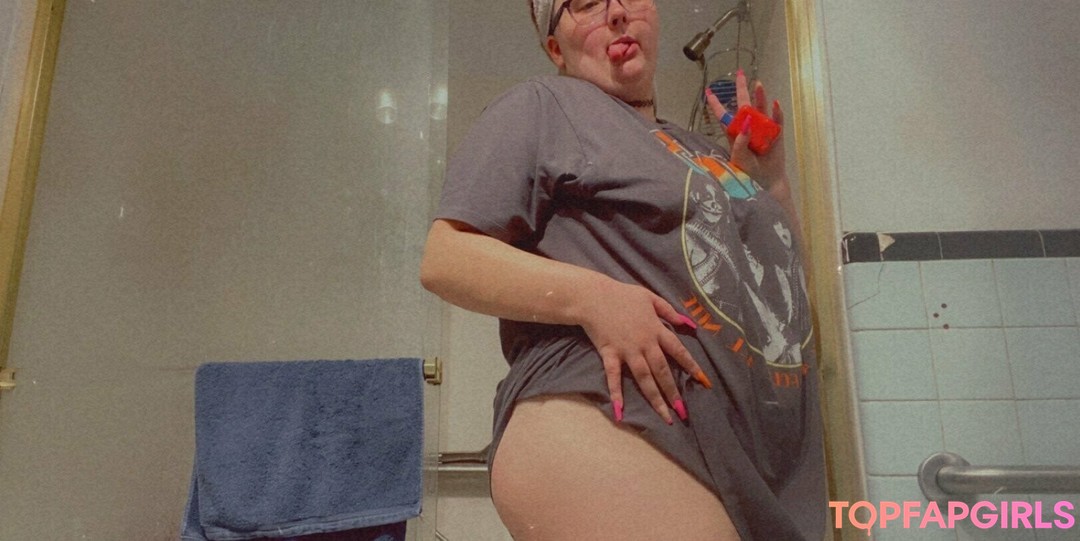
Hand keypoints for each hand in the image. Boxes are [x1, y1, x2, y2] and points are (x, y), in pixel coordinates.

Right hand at [577, 279, 707, 424]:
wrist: (593, 296)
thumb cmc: (622, 295)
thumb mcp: (650, 297)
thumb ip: (669, 311)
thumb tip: (688, 324)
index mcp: (656, 329)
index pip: (678, 350)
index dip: (691, 366)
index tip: (703, 381)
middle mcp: (644, 343)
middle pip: (662, 371)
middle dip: (673, 392)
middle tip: (683, 412)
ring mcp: (627, 351)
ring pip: (644, 378)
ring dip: (655, 398)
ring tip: (664, 416)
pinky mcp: (609, 354)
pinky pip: (614, 376)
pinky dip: (617, 393)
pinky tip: (620, 410)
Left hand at [706, 70, 790, 194]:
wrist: (766, 181)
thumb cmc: (748, 172)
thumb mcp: (738, 159)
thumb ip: (739, 143)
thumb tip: (745, 123)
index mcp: (735, 133)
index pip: (724, 116)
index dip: (717, 104)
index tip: (708, 91)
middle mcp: (748, 127)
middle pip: (744, 105)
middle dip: (742, 89)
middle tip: (740, 73)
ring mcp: (763, 129)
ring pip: (761, 108)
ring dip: (760, 96)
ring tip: (758, 83)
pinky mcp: (776, 133)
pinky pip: (777, 120)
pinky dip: (777, 112)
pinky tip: (775, 102)